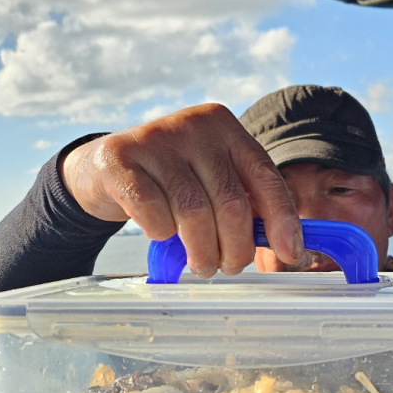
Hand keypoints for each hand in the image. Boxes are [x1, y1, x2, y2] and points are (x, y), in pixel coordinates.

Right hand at [60, 104, 303, 276]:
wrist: (102, 167)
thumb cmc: (168, 181)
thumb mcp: (209, 179)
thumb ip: (244, 201)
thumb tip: (290, 246)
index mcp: (224, 127)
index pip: (265, 176)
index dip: (282, 219)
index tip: (290, 254)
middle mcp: (194, 125)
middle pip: (231, 201)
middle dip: (236, 247)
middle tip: (228, 267)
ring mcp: (155, 138)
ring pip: (194, 212)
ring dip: (202, 251)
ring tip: (201, 265)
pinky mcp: (119, 158)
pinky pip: (153, 212)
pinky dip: (162, 234)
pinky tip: (162, 236)